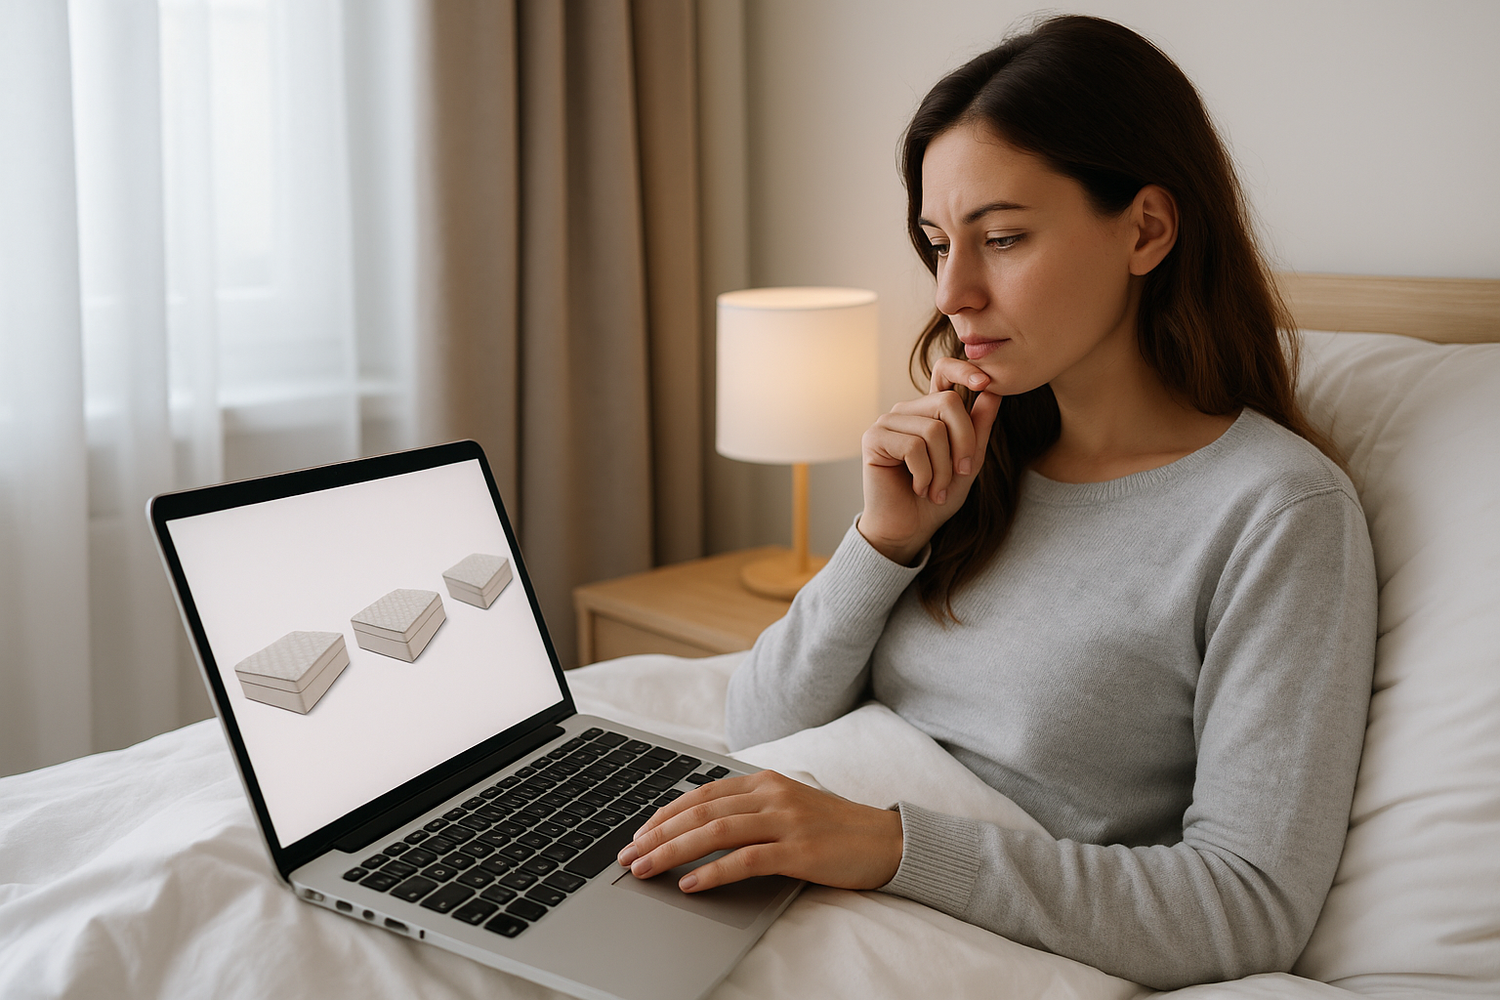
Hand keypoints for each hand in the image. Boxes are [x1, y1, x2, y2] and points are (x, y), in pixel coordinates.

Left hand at [616, 770, 903, 892]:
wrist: (886, 841)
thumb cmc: (834, 830)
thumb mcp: (788, 809)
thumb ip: (750, 811)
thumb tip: (700, 827)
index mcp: (765, 782)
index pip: (701, 794)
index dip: (664, 814)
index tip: (638, 833)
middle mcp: (771, 795)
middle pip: (700, 810)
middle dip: (657, 833)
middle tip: (628, 855)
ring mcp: (786, 821)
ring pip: (715, 831)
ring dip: (673, 851)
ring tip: (645, 868)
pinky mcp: (800, 850)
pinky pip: (746, 859)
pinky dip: (713, 871)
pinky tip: (690, 883)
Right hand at [858, 357, 1001, 563]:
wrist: (909, 529)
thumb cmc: (937, 498)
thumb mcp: (969, 462)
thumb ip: (979, 428)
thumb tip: (994, 391)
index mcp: (929, 411)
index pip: (943, 371)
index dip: (964, 368)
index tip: (985, 383)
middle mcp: (907, 411)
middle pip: (949, 402)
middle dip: (964, 442)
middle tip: (962, 473)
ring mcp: (888, 422)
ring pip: (933, 429)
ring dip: (943, 468)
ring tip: (937, 490)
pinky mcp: (874, 439)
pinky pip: (913, 446)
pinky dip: (924, 474)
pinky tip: (918, 488)